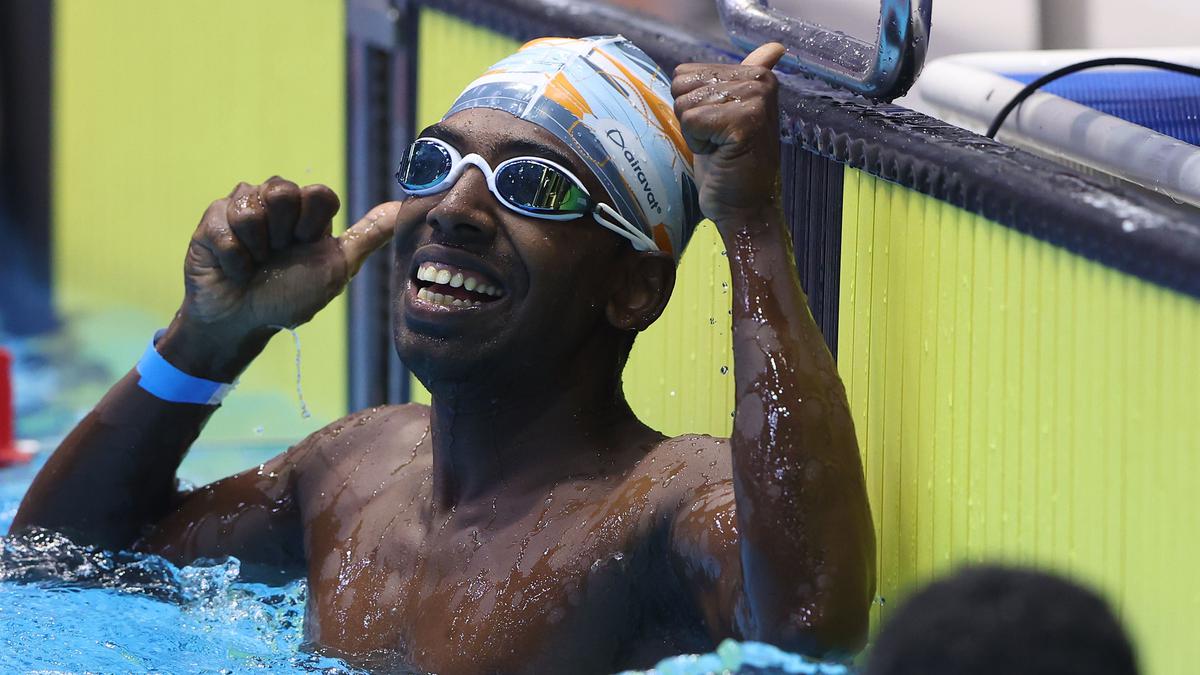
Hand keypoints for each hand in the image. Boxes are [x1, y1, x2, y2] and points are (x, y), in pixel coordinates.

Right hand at [161, 177, 400, 378]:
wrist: (244, 322)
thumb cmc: (291, 296)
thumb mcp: (336, 267)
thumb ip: (369, 236)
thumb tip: (404, 207)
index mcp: (308, 212)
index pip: (320, 193)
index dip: (312, 224)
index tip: (306, 247)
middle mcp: (276, 202)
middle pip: (283, 190)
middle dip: (282, 233)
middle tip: (277, 255)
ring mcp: (243, 207)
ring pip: (252, 205)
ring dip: (256, 246)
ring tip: (255, 263)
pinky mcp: (212, 218)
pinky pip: (224, 224)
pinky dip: (234, 257)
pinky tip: (235, 268)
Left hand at [672, 43, 786, 225]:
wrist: (743, 206)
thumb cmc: (730, 163)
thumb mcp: (730, 114)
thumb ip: (740, 80)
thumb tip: (776, 46)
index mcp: (756, 74)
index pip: (684, 73)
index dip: (691, 106)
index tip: (718, 128)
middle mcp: (759, 81)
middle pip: (681, 85)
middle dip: (691, 118)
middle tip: (718, 140)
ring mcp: (754, 100)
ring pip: (684, 104)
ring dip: (695, 133)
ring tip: (720, 147)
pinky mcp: (743, 122)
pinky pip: (691, 121)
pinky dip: (698, 144)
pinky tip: (720, 154)